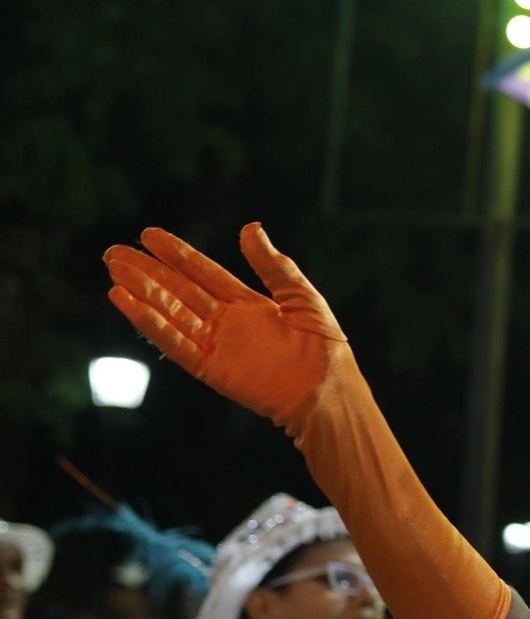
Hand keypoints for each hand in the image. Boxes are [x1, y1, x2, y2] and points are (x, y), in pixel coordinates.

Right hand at [105, 225, 349, 430]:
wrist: (327, 391)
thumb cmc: (325, 346)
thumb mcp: (302, 296)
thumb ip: (273, 265)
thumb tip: (250, 228)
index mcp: (248, 303)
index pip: (203, 272)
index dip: (176, 254)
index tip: (148, 235)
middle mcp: (226, 322)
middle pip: (178, 290)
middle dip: (147, 271)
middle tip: (114, 252)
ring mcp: (216, 344)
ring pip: (170, 313)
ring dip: (142, 292)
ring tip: (115, 271)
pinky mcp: (210, 368)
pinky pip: (174, 343)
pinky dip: (150, 323)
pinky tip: (126, 302)